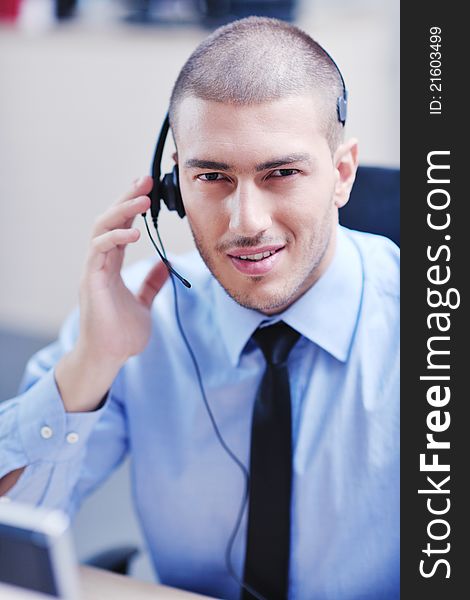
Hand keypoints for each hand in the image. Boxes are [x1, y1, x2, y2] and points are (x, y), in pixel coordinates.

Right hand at [55, 176, 168, 411]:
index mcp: (111, 265)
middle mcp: (100, 263)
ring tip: (142, 198)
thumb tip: (165, 265)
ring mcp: (94, 270)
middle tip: (146, 179)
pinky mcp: (92, 281)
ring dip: (121, 211)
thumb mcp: (143, 304)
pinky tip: (135, 233)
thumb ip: (151, 284)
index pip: (120, 227)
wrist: (109, 358)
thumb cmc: (121, 334)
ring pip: (101, 229)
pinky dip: (115, 238)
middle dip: (127, 198)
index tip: (148, 188)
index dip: (132, 206)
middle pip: (109, 220)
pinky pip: (99, 251)